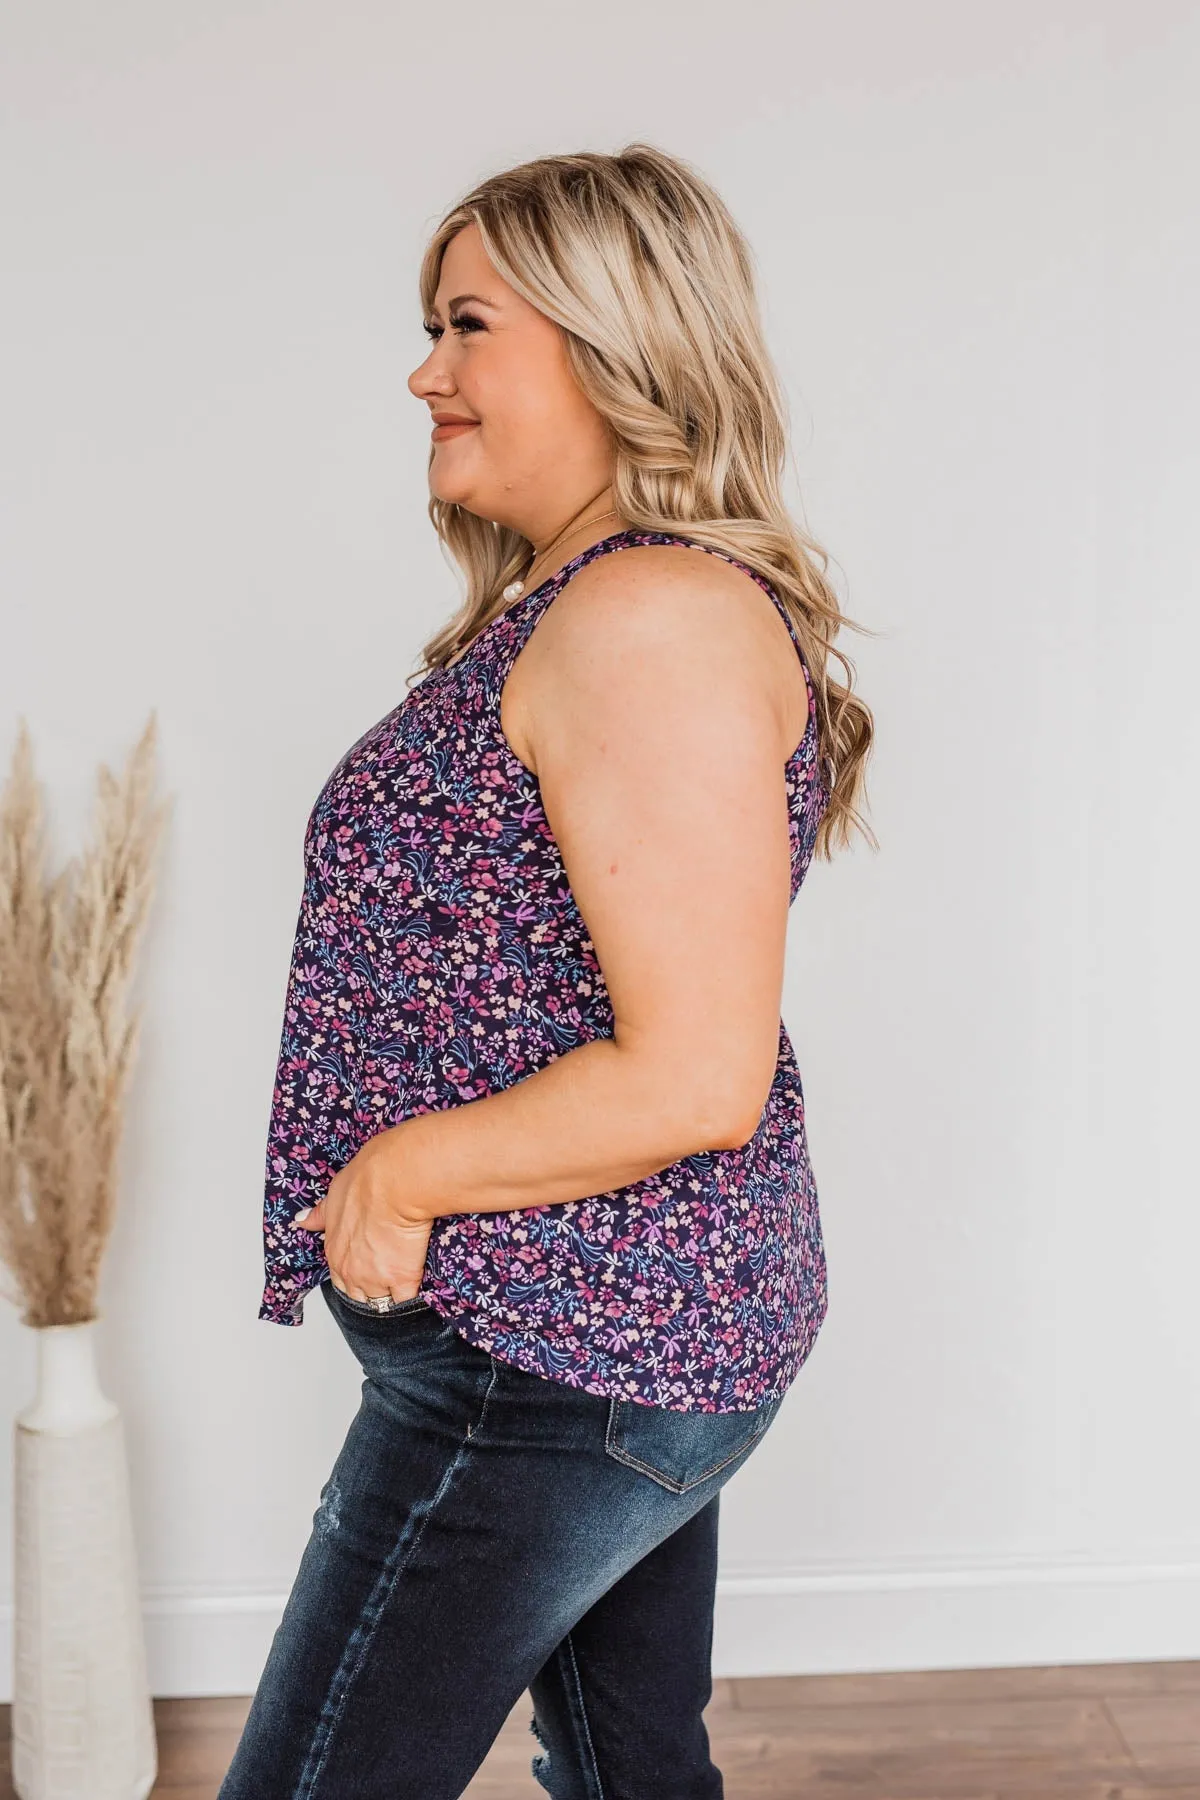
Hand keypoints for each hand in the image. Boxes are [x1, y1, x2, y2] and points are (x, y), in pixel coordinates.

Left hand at [287, 1127, 432, 1304]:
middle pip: (359, 1296)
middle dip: (370, 1291)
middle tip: (387, 1278)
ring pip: (381, 1303)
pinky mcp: (403, 1280)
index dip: (354, 1276)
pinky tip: (421, 1288)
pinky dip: (414, 1297)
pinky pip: (407, 1300)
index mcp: (334, 1252)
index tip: (367, 1269)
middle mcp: (351, 1271)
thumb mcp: (334, 1195)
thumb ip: (320, 1214)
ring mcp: (376, 1279)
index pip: (339, 1279)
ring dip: (391, 1297)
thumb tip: (302, 1220)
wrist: (393, 1184)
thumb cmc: (366, 1182)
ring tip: (405, 1286)